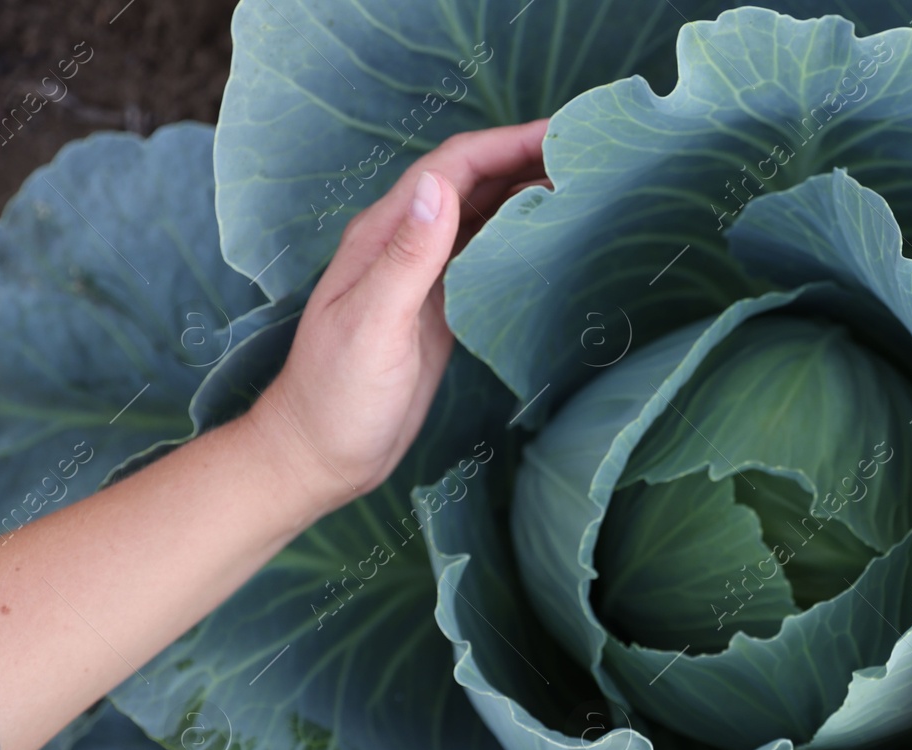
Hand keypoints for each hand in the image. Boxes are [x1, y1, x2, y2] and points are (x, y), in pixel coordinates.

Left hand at [244, 121, 550, 518]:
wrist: (323, 453)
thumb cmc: (339, 395)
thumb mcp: (373, 325)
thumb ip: (407, 258)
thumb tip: (441, 187)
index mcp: (384, 235)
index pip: (452, 169)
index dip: (506, 144)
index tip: (560, 134)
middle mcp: (405, 244)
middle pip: (472, 182)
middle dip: (525, 159)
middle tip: (589, 153)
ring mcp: (423, 275)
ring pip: (482, 215)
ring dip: (526, 193)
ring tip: (583, 182)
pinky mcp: (440, 307)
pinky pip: (485, 255)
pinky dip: (519, 237)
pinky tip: (551, 237)